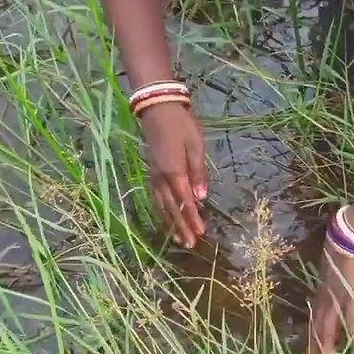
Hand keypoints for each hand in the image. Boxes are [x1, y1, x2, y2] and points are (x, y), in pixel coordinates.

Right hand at [138, 102, 206, 247]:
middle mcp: (161, 178)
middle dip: (181, 227)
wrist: (158, 108)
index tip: (200, 234)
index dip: (192, 219)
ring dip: (170, 223)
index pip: (184, 202)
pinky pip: (156, 197)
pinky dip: (161, 211)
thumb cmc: (182, 125)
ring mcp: (154, 175)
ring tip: (179, 238)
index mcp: (174, 172)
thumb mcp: (196, 146)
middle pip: (171, 209)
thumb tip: (201, 198)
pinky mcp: (152, 171)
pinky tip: (166, 217)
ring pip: (161, 205)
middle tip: (190, 244)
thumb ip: (198, 172)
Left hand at [307, 248, 353, 353]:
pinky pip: (352, 324)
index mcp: (322, 293)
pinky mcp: (353, 302)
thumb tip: (334, 278)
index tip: (308, 350)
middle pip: (317, 330)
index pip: (315, 319)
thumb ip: (332, 277)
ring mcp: (337, 303)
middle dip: (315, 351)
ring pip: (328, 332)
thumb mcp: (332, 265)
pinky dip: (353, 338)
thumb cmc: (342, 249)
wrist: (349, 242)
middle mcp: (325, 301)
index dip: (312, 335)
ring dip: (326, 351)